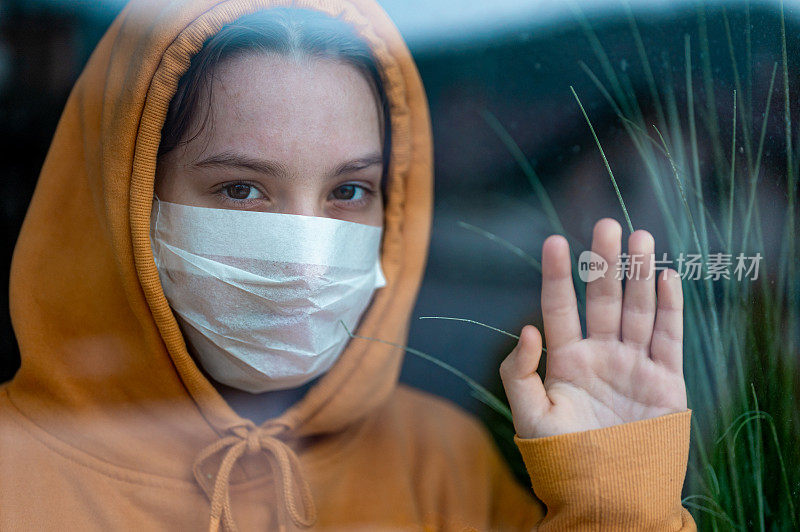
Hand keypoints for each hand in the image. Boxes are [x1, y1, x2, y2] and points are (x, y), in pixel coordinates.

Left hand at [499, 218, 686, 438]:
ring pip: (637, 310)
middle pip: (603, 299)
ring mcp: (633, 365)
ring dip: (640, 274)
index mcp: (566, 361)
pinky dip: (670, 308)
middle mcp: (600, 355)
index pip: (560, 308)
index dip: (558, 275)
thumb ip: (521, 373)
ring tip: (640, 238)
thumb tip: (527, 329)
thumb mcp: (530, 418)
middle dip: (605, 263)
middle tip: (606, 225)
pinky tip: (667, 277)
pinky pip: (668, 337)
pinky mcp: (664, 380)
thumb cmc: (563, 460)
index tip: (554, 241)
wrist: (609, 496)